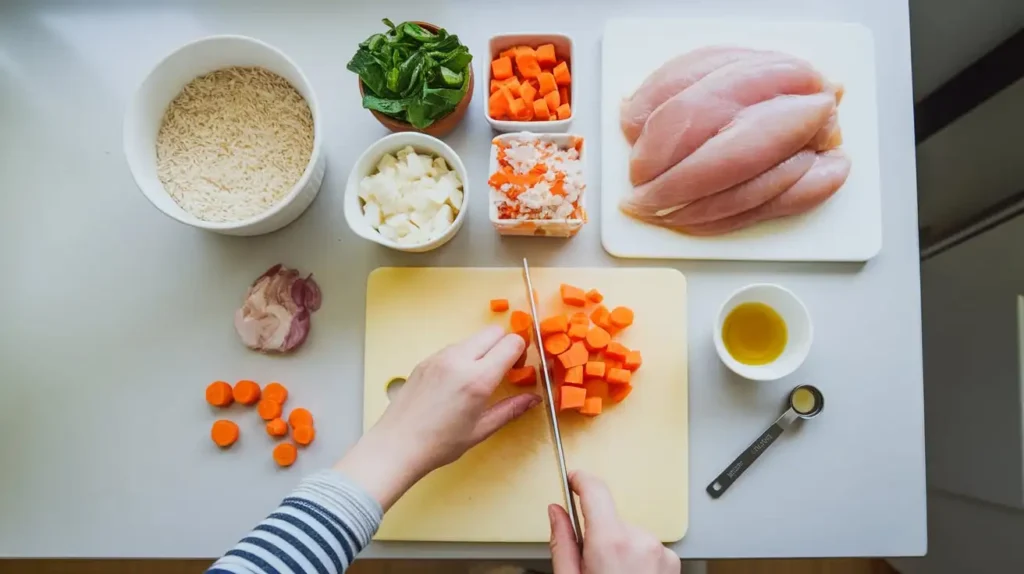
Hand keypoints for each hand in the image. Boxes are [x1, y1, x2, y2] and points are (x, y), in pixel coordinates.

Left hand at [335, 326, 540, 508]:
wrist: (397, 444)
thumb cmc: (440, 444)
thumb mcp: (481, 430)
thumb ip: (510, 409)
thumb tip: (533, 399)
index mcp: (477, 379)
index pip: (511, 343)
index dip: (521, 353)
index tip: (518, 369)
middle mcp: (459, 360)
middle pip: (493, 332)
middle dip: (504, 345)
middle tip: (503, 370)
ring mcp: (439, 357)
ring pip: (472, 338)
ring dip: (483, 350)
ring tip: (477, 379)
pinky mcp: (426, 360)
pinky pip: (453, 347)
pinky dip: (463, 356)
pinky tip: (456, 382)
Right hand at [550, 471, 680, 573]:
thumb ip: (563, 542)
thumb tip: (556, 513)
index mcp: (611, 542)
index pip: (595, 489)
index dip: (580, 480)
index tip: (573, 480)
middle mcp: (640, 541)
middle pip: (611, 519)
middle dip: (598, 534)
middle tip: (591, 565)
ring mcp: (660, 551)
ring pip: (629, 535)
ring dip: (619, 550)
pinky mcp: (671, 562)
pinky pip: (646, 549)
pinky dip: (636, 560)